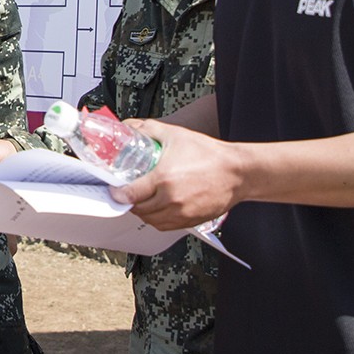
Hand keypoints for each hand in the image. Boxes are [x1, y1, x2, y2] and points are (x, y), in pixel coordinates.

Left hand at [112, 119, 243, 230]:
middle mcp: (171, 199)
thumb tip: (129, 127)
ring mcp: (182, 213)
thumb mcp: (175, 134)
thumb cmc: (209, 153)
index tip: (115, 190)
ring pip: (151, 220)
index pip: (130, 194)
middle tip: (127, 193)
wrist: (238, 171)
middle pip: (138, 209)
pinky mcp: (190, 221)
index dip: (118, 193)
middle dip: (129, 202)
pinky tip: (158, 209)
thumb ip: (148, 129)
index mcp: (164, 179)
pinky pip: (165, 226)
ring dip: (142, 212)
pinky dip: (157, 220)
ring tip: (142, 200)